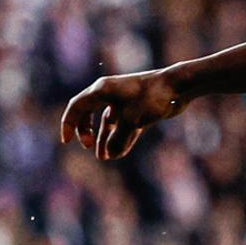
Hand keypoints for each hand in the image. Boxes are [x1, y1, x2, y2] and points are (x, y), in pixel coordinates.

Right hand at [60, 68, 188, 159]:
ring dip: (106, 139)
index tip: (66, 142)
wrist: (179, 86)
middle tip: (88, 147)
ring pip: (109, 121)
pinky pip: (124, 124)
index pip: (77, 107)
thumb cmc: (151, 98)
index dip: (69, 124)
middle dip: (87, 132)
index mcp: (102, 90)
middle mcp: (110, 93)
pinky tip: (120, 153)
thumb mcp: (130, 121)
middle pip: (89, 113)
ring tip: (106, 158)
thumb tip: (110, 154)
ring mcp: (125, 100)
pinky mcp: (139, 108)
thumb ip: (116, 140)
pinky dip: (122, 137)